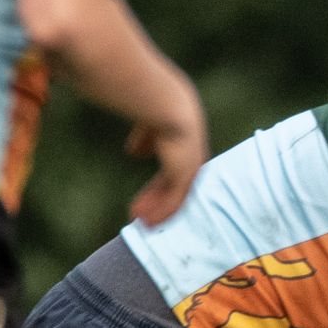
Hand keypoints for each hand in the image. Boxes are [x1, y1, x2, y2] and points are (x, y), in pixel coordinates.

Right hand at [124, 98, 205, 226]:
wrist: (166, 105)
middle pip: (174, 188)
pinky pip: (174, 200)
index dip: (158, 187)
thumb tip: (134, 153)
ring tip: (142, 222)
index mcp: (185, 149)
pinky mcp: (185, 175)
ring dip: (157, 210)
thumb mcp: (148, 128)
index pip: (172, 174)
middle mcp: (192, 160)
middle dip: (157, 201)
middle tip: (142, 214)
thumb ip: (144, 141)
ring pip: (175, 197)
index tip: (145, 196)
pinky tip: (146, 220)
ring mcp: (191, 168)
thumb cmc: (155, 109)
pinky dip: (161, 212)